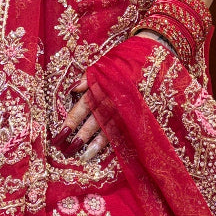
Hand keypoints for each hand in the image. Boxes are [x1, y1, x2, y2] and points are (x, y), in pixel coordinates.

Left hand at [64, 31, 168, 161]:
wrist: (155, 59)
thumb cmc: (126, 61)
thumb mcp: (105, 65)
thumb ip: (88, 78)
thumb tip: (72, 90)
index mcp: (104, 86)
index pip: (83, 106)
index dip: (71, 120)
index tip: (60, 133)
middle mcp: (115, 99)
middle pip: (95, 121)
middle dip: (81, 136)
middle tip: (68, 150)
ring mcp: (128, 109)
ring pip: (111, 129)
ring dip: (97, 144)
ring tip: (85, 156)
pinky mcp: (140, 115)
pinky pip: (127, 131)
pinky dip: (118, 141)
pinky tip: (110, 151)